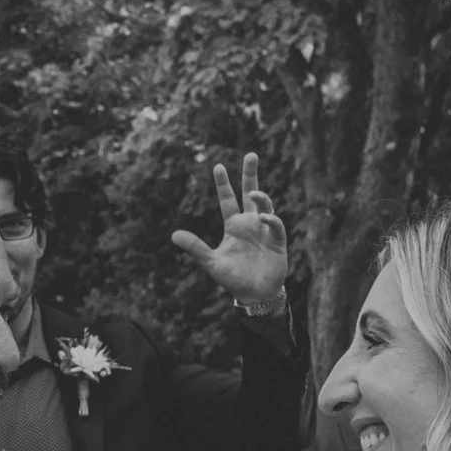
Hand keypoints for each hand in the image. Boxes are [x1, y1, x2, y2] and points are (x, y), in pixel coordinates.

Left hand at [170, 154, 288, 306]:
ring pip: (265, 206)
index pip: (228, 199)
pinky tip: (264, 217)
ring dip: (261, 198)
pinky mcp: (277, 242)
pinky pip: (276, 226)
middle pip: (250, 193)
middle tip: (251, 155)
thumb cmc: (233, 278)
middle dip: (250, 174)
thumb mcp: (211, 262)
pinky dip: (271, 220)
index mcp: (234, 225)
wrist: (254, 295)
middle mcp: (250, 223)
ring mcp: (265, 231)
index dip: (223, 183)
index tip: (218, 166)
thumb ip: (195, 248)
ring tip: (255, 194)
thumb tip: (173, 235)